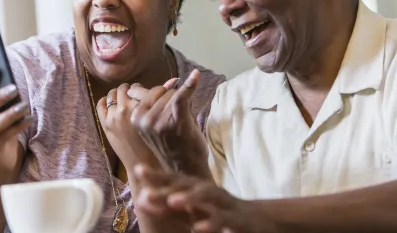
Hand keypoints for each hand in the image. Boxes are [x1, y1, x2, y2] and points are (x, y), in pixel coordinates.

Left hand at [96, 83, 159, 172]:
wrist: (144, 164)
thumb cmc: (159, 142)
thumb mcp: (164, 118)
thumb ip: (167, 97)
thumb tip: (174, 79)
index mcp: (141, 107)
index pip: (139, 88)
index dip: (143, 89)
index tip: (146, 93)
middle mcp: (125, 110)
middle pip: (125, 88)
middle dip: (131, 90)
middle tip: (137, 95)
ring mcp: (113, 117)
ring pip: (112, 93)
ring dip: (119, 94)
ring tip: (126, 99)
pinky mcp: (106, 124)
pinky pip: (101, 104)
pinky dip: (106, 101)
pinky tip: (114, 104)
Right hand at [128, 70, 210, 176]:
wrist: (185, 168)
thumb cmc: (171, 145)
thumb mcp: (154, 125)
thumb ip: (157, 102)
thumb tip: (171, 81)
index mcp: (135, 118)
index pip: (149, 92)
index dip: (163, 96)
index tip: (168, 107)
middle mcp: (144, 119)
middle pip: (163, 92)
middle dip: (172, 100)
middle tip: (175, 121)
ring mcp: (159, 120)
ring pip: (174, 94)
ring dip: (182, 102)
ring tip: (181, 123)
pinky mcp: (176, 120)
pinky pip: (182, 96)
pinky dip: (190, 84)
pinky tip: (196, 76)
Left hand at [134, 165, 264, 232]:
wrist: (257, 219)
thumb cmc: (219, 212)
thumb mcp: (192, 209)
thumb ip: (169, 205)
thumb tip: (143, 197)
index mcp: (196, 189)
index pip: (175, 179)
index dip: (158, 175)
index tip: (138, 169)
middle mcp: (208, 192)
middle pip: (187, 184)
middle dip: (169, 185)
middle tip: (148, 189)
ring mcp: (223, 203)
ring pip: (207, 196)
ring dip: (190, 197)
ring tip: (172, 201)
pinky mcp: (237, 219)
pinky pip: (223, 219)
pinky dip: (211, 223)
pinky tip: (197, 228)